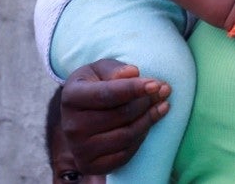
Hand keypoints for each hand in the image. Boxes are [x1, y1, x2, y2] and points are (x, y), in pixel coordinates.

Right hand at [59, 59, 170, 174]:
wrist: (78, 117)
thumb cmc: (94, 86)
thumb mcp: (100, 70)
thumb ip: (115, 69)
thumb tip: (133, 72)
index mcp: (71, 97)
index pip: (107, 94)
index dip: (133, 89)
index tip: (156, 84)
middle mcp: (72, 125)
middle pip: (121, 115)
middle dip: (146, 102)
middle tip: (163, 91)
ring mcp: (79, 148)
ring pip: (126, 135)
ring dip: (149, 119)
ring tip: (161, 105)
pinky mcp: (90, 165)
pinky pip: (125, 154)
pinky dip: (141, 138)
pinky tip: (148, 124)